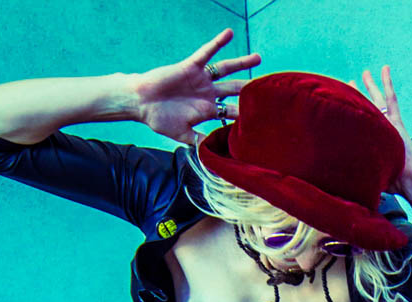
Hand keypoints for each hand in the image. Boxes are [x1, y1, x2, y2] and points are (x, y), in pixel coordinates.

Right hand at [132, 29, 259, 144]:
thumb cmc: (160, 119)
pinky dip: (218, 43)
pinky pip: (207, 53)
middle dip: (252, 89)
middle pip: (236, 90)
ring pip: (226, 70)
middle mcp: (208, 93)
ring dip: (242, 64)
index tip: (265, 117)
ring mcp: (201, 79)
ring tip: (259, 59)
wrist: (141, 103)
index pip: (233, 112)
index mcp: (208, 110)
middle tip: (270, 88)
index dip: (248, 115)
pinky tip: (230, 34)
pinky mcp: (191, 67)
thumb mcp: (183, 136)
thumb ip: (201, 143)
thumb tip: (216, 158)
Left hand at [354, 66, 411, 197]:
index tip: (342, 107)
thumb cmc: (393, 183)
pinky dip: (387, 83)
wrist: (411, 180)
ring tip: (365, 73)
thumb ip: (358, 173)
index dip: (352, 114)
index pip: (362, 123)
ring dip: (371, 87)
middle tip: (350, 83)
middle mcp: (384, 130)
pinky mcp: (396, 122)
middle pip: (370, 109)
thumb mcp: (371, 176)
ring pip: (378, 100)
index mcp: (377, 141)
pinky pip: (390, 98)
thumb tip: (338, 183)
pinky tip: (384, 68)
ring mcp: (390, 124)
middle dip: (360, 96)